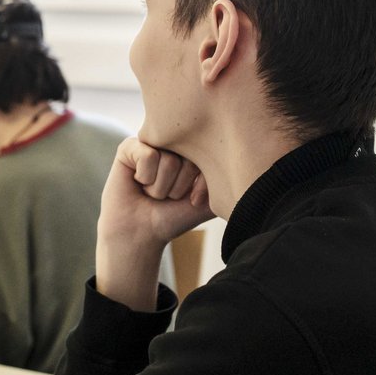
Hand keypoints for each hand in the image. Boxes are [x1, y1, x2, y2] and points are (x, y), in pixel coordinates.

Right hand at [95, 137, 212, 308]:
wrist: (142, 232)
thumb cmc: (174, 216)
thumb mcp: (210, 200)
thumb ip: (227, 183)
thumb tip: (246, 171)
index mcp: (195, 151)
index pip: (209, 158)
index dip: (200, 185)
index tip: (190, 200)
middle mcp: (174, 142)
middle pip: (189, 157)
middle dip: (179, 186)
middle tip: (167, 195)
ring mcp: (152, 142)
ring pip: (168, 159)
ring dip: (160, 186)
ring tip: (151, 191)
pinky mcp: (129, 147)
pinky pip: (148, 156)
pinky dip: (145, 178)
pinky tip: (138, 183)